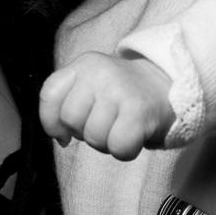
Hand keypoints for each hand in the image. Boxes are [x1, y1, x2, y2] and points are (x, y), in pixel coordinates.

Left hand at [40, 50, 176, 156]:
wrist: (166, 83)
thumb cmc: (122, 93)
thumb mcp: (92, 84)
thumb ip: (69, 102)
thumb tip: (61, 138)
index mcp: (83, 64)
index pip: (49, 94)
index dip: (51, 121)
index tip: (64, 133)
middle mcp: (98, 72)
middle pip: (70, 119)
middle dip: (84, 131)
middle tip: (105, 123)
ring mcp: (118, 89)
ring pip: (93, 137)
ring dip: (106, 143)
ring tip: (120, 126)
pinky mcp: (138, 110)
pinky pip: (118, 147)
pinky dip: (126, 150)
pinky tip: (133, 136)